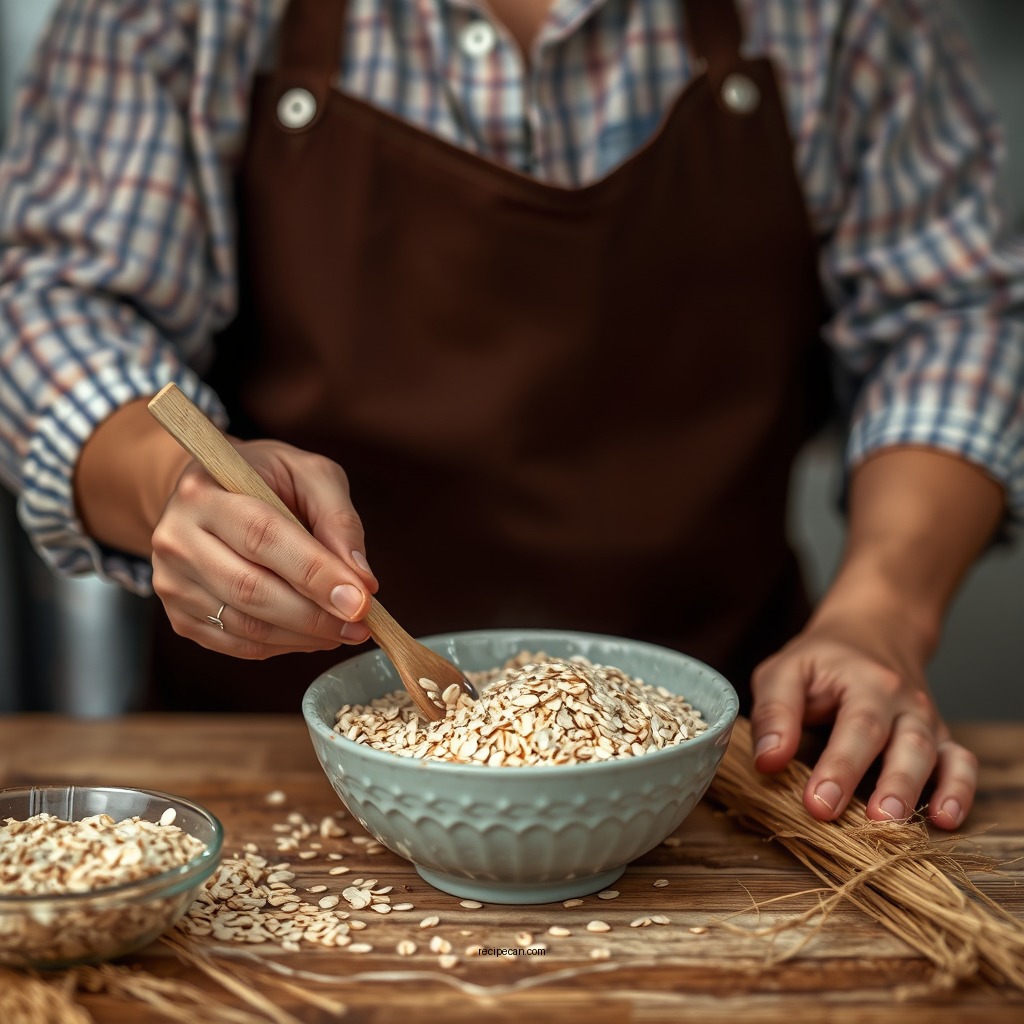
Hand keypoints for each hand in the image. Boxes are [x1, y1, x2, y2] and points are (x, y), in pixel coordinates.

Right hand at [151, 439, 375, 657]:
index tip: (361, 599)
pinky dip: (284, 645)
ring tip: (345, 631)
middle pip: (250, 588)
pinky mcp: (179, 616)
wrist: (212, 493)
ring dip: (304, 636)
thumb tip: (362, 580)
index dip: (315, 572)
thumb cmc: (267, 479)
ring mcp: (171, 582)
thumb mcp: (310, 475)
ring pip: (245, 625)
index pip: (262, 536)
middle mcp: (176, 538)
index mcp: (203, 492)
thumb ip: (339, 520)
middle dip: (315, 614)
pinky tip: (313, 635)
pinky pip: (237, 644)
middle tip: (361, 625)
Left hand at [749, 613, 976, 830]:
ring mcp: (926, 722)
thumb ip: (774, 713)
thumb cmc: (821, 662)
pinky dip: (959, 791)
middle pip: (906, 745)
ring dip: (920, 795)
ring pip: (937, 758)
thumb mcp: (785, 672)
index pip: (857, 727)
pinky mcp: (939, 740)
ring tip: (900, 828)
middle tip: (872, 824)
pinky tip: (945, 819)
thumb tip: (768, 760)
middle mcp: (905, 702)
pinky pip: (960, 764)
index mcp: (867, 681)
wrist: (870, 634)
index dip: (839, 768)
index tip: (818, 804)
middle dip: (890, 787)